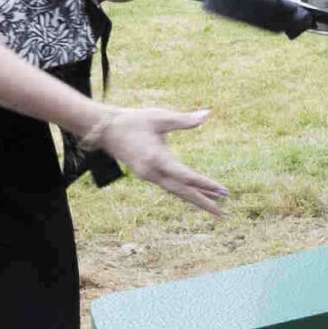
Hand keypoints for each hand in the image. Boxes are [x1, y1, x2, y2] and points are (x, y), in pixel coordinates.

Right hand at [86, 106, 227, 217]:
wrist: (104, 129)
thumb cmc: (133, 120)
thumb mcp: (160, 117)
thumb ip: (184, 120)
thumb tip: (207, 113)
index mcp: (157, 159)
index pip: (186, 176)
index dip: (206, 184)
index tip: (223, 191)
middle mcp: (152, 173)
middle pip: (182, 192)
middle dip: (203, 203)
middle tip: (222, 214)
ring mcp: (148, 176)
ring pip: (176, 191)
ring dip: (195, 199)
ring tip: (215, 208)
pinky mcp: (147, 175)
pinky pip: (169, 186)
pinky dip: (184, 191)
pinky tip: (197, 194)